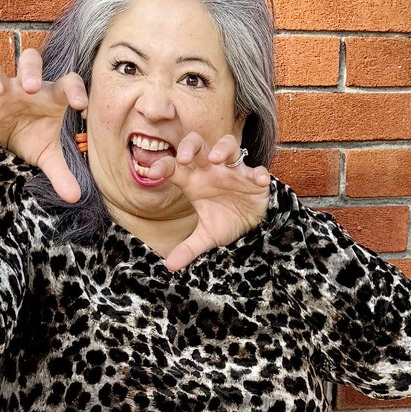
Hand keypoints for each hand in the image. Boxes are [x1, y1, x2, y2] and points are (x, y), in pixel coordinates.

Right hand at [0, 48, 89, 203]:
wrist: (7, 146)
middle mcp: (25, 88)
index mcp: (50, 96)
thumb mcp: (48, 156)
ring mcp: (1, 94)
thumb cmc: (33, 139)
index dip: (74, 90)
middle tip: (32, 88)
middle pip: (29, 61)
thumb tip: (76, 197)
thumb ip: (62, 173)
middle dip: (30, 71)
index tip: (80, 106)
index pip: (67, 83)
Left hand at [143, 133, 271, 272]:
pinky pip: (258, 170)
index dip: (163, 166)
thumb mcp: (206, 237)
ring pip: (228, 146)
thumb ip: (188, 248)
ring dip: (223, 149)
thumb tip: (169, 266)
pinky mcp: (254, 178)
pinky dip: (259, 173)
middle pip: (198, 145)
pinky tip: (259, 179)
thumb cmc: (225, 221)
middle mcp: (212, 170)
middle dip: (190, 146)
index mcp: (195, 181)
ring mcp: (234, 171)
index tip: (151, 173)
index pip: (174, 167)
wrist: (253, 225)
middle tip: (184, 157)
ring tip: (217, 159)